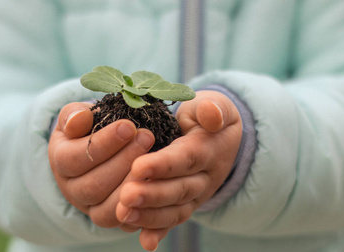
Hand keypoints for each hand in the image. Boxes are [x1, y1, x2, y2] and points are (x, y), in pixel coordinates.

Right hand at [48, 102, 154, 229]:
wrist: (99, 148)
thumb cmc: (91, 128)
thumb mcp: (78, 115)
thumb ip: (75, 115)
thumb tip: (79, 119)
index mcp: (61, 162)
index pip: (74, 159)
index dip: (103, 143)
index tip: (128, 126)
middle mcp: (72, 189)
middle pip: (92, 186)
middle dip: (123, 161)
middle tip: (147, 137)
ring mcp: (90, 208)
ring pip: (107, 209)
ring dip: (132, 184)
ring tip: (154, 158)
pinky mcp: (111, 218)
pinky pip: (124, 224)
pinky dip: (140, 209)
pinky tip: (157, 185)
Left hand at [115, 91, 242, 250]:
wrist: (219, 137)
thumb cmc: (207, 115)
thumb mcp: (214, 104)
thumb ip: (213, 108)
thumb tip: (211, 115)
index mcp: (209, 149)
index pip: (186, 158)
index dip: (164, 165)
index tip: (138, 166)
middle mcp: (204, 177)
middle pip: (179, 189)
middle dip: (152, 194)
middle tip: (126, 196)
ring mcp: (195, 195)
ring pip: (175, 210)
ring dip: (150, 215)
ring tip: (124, 214)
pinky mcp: (185, 205)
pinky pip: (173, 220)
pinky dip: (159, 231)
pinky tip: (146, 242)